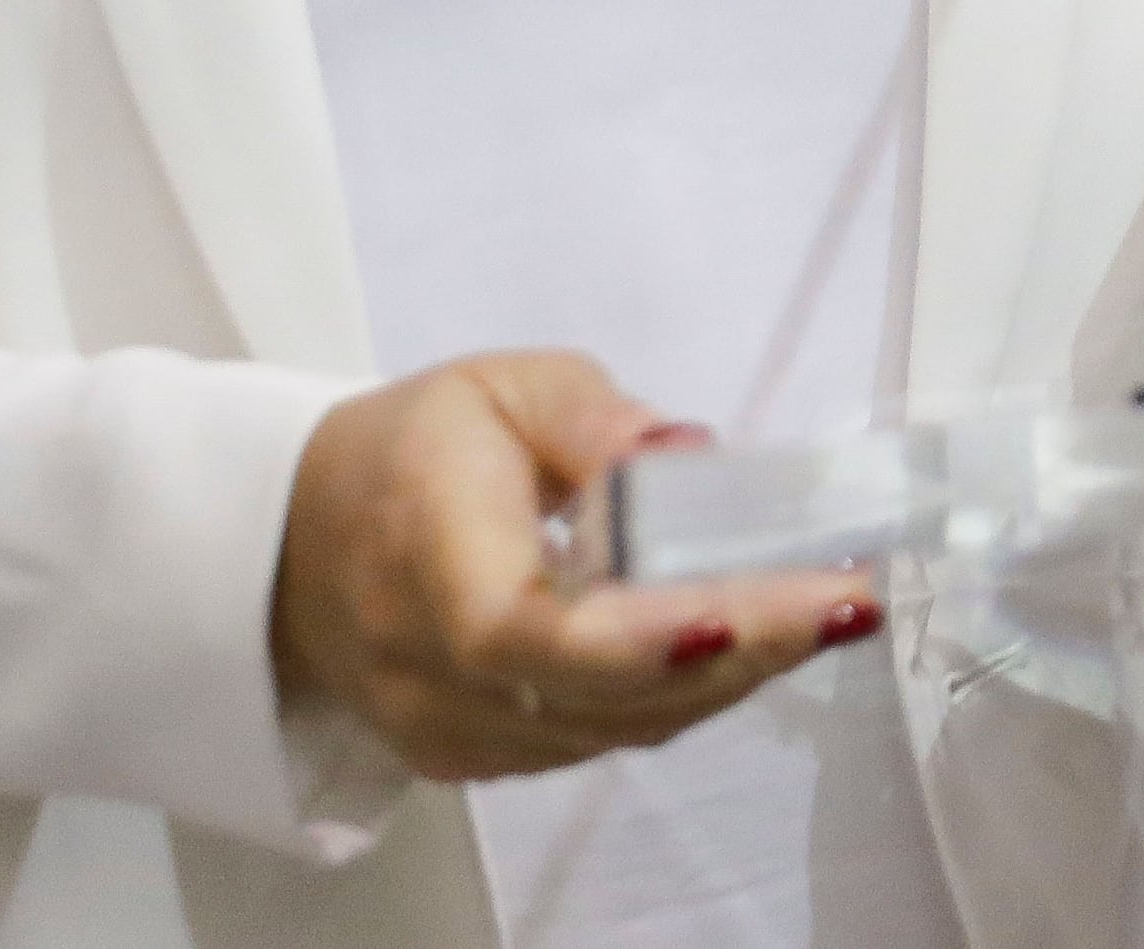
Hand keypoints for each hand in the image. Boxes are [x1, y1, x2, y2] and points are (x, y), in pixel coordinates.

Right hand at [270, 351, 885, 782]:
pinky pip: (597, 738)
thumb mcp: (502, 386)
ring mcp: (446, 729)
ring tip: (827, 612)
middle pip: (594, 694)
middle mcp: (425, 668)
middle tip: (845, 600)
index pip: (521, 632)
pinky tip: (752, 642)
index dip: (635, 639)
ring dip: (730, 675)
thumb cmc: (416, 446)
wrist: (297, 538)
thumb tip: (687, 454)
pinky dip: (682, 695)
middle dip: (737, 650)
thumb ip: (593, 418)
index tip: (736, 613)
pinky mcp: (471, 757)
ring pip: (612, 727)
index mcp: (422, 555)